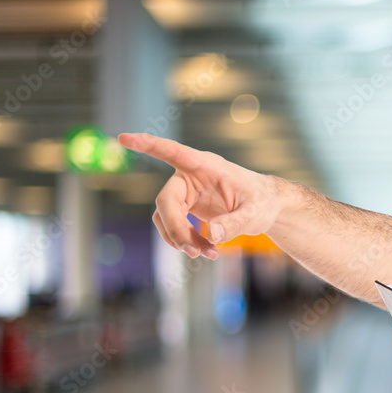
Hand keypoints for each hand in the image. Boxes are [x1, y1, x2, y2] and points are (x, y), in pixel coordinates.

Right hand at [118, 133, 281, 259]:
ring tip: (210, 255)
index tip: (123, 138)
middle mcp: (191, 176)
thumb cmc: (263, 201)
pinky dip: (187, 242)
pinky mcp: (187, 208)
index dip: (148, 145)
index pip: (173, 152)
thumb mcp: (255, 213)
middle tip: (193, 253)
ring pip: (167, 218)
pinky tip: (208, 252)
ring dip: (181, 240)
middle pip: (166, 201)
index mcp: (206, 166)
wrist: (268, 208)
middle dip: (176, 229)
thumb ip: (234, 223)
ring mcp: (187, 193)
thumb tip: (209, 234)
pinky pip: (174, 227)